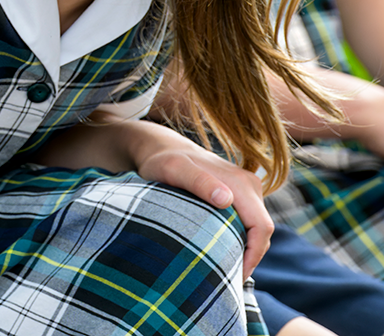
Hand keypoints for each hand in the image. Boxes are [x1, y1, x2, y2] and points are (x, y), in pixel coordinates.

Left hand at [136, 141, 270, 279]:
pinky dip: (240, 238)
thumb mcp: (175, 170)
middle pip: (262, 230)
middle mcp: (249, 184)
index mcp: (241, 182)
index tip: (235, 274)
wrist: (161, 147)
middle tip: (227, 276)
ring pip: (256, 228)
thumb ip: (199, 182)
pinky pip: (248, 221)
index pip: (262, 227)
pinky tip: (222, 248)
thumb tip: (226, 199)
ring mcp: (246, 188)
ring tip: (223, 266)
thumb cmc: (164, 160)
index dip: (253, 255)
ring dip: (245, 248)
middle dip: (250, 256)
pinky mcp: (239, 193)